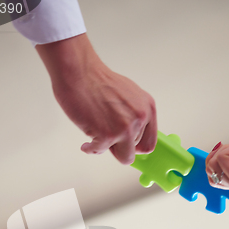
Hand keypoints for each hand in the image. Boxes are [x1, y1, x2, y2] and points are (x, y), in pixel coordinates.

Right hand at [36, 34, 156, 164]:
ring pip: (122, 157)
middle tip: (106, 136)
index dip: (135, 147)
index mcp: (147, 108)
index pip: (149, 143)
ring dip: (106, 148)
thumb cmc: (97, 81)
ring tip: (96, 135)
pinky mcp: (108, 134)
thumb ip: (134, 116)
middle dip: (118, 146)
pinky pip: (100, 152)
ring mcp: (125, 128)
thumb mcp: (129, 96)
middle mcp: (140, 118)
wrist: (79, 72)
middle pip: (134, 151)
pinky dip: (91, 149)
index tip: (125, 146)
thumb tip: (133, 136)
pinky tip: (87, 142)